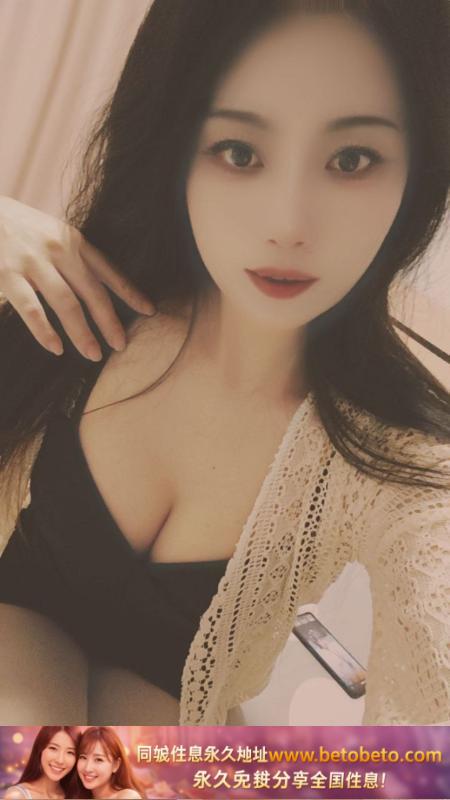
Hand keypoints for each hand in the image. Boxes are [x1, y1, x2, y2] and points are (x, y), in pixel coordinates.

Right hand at [0, 196, 153, 359]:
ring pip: (66, 303)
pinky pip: (31, 309)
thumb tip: (96, 287)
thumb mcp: (51, 232)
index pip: (109, 270)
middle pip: (93, 292)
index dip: (130, 292)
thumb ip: (72, 256)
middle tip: (121, 346)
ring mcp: (33, 262)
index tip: (150, 311)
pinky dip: (44, 331)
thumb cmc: (16, 226)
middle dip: (110, 321)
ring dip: (82, 332)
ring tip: (93, 355)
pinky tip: (56, 348)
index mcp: (73, 240)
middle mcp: (58, 250)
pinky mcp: (6, 274)